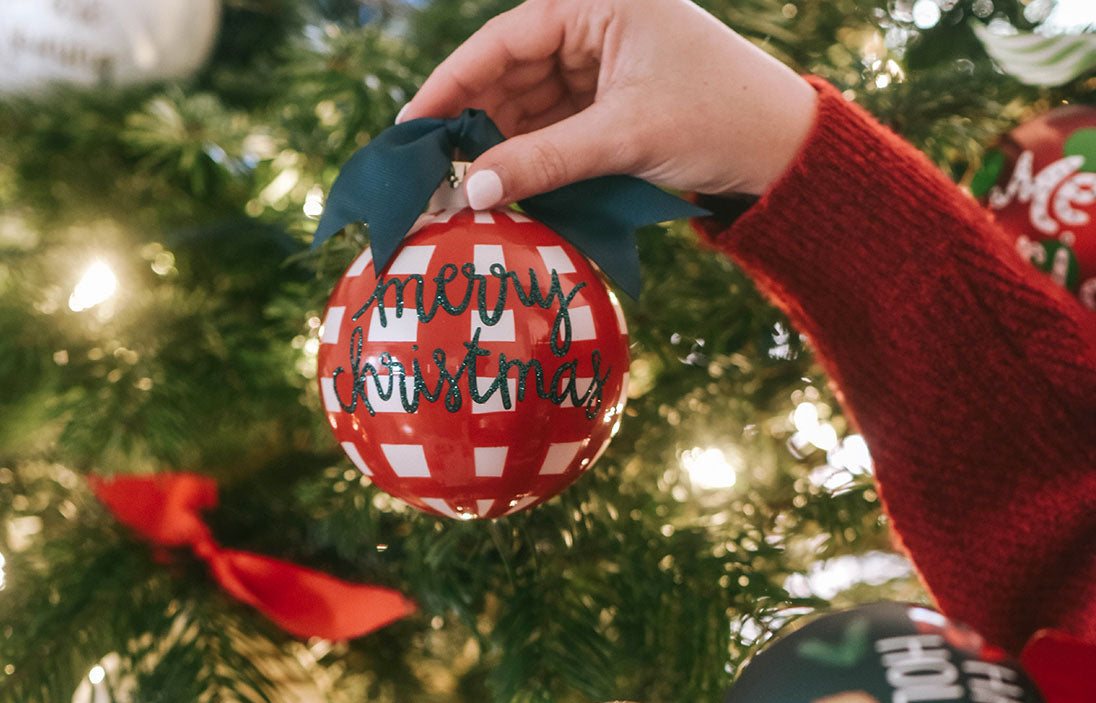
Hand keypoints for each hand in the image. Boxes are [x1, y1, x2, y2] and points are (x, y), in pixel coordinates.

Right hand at [399, 0, 817, 208]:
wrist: (783, 149)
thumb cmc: (719, 119)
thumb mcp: (624, 137)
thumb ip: (544, 161)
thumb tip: (470, 190)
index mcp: (598, 0)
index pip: (504, 40)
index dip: (452, 84)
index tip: (412, 128)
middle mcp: (593, 23)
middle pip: (510, 72)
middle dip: (474, 123)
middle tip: (433, 171)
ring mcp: (600, 63)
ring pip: (528, 104)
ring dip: (500, 145)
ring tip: (465, 186)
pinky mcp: (608, 100)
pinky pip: (553, 125)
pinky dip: (531, 154)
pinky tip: (507, 184)